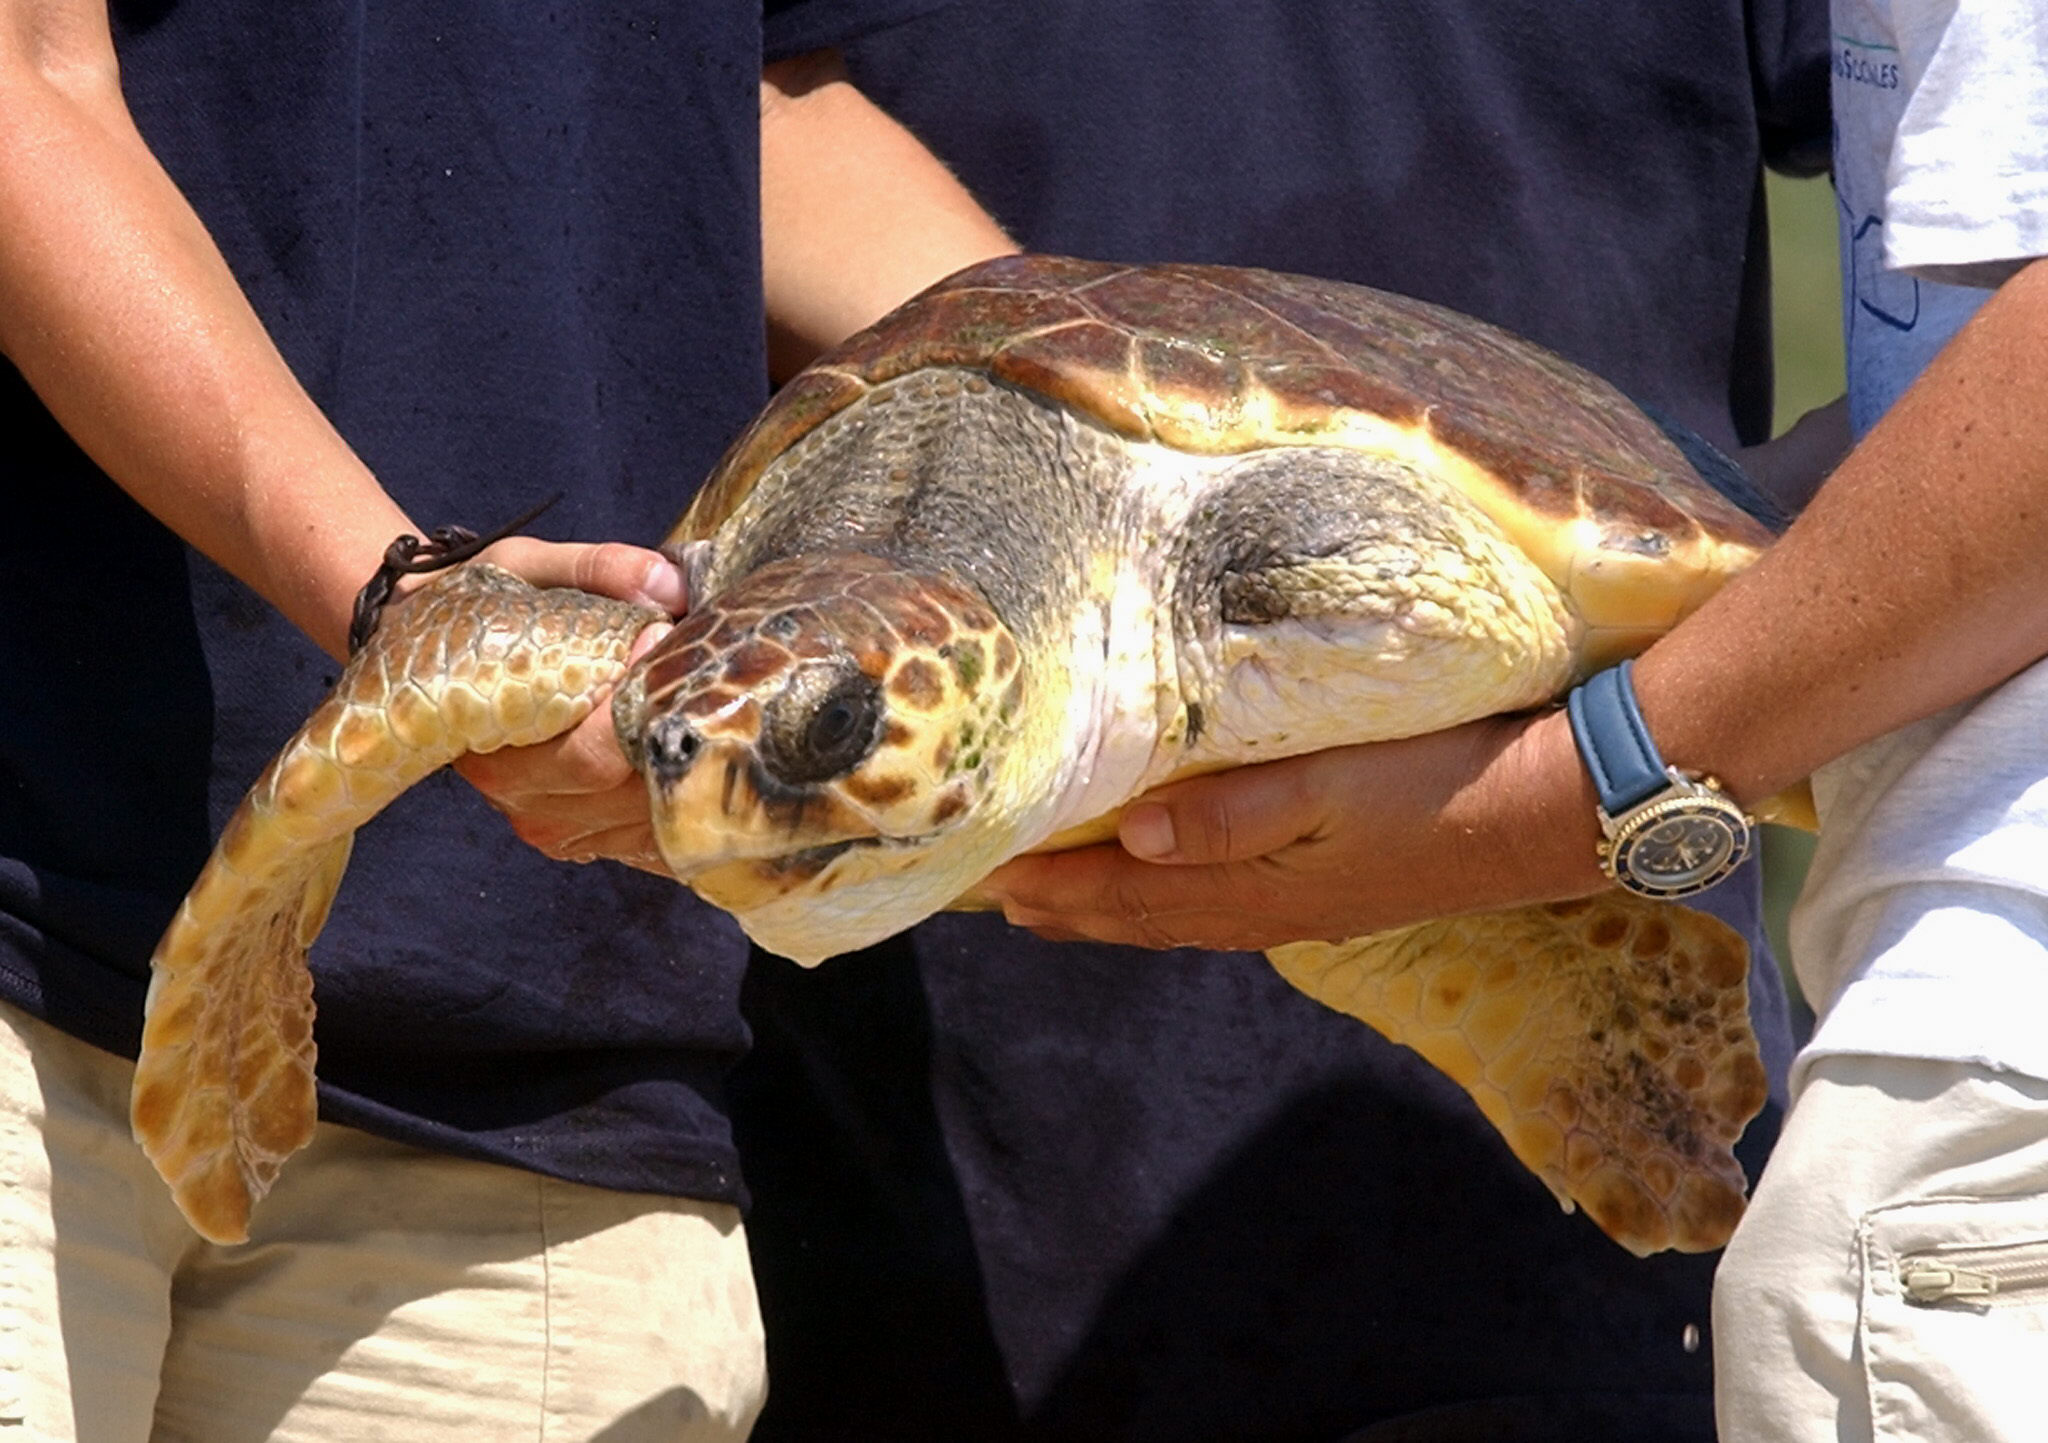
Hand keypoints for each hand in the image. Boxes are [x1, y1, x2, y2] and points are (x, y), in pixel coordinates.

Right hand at [447, 539, 688, 874]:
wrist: (428, 656)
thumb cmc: (480, 607)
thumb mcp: (522, 568)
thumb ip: (597, 569)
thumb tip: (671, 587)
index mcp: (496, 744)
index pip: (595, 752)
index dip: (645, 701)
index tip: (666, 638)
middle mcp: (520, 797)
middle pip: (628, 791)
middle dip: (680, 731)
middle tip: (702, 670)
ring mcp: (551, 826)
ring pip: (649, 817)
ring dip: (689, 762)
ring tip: (700, 698)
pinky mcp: (582, 839)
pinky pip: (651, 834)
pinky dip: (682, 794)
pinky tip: (691, 744)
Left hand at [980, 711, 1609, 950]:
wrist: (1546, 818)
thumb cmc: (1435, 784)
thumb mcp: (1330, 785)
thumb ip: (1229, 813)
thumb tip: (1130, 836)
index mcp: (1253, 885)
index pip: (1128, 890)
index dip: (1057, 886)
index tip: (988, 879)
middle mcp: (1266, 910)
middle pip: (1143, 917)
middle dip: (1069, 910)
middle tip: (999, 904)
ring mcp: (1303, 910)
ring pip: (1182, 920)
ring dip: (1116, 915)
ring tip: (1063, 910)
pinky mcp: (1335, 898)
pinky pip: (1224, 914)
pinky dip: (1174, 909)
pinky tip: (1176, 898)